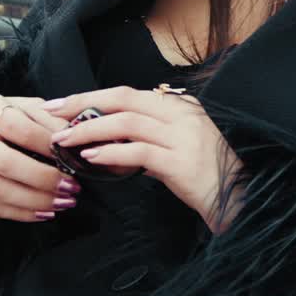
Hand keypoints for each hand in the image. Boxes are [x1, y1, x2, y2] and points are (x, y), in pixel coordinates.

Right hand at [0, 92, 82, 222]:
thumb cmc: (8, 119)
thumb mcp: (28, 109)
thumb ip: (50, 120)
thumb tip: (74, 140)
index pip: (15, 127)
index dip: (44, 142)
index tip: (70, 155)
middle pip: (5, 163)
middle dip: (43, 178)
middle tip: (72, 186)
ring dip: (37, 200)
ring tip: (64, 202)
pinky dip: (22, 213)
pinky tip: (45, 212)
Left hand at [45, 86, 246, 232]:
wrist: (242, 201)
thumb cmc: (208, 178)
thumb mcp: (178, 149)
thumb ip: (150, 140)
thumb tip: (111, 140)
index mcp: (180, 107)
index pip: (129, 94)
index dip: (93, 97)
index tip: (63, 104)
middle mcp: (182, 115)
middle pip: (124, 98)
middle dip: (84, 103)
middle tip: (53, 112)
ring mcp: (184, 137)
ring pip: (127, 122)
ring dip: (90, 129)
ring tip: (64, 139)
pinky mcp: (181, 162)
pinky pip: (139, 152)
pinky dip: (111, 153)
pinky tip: (90, 159)